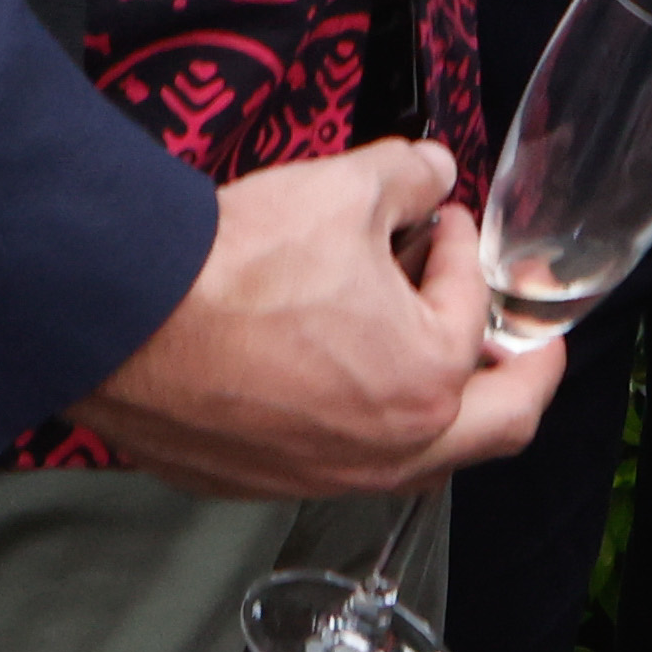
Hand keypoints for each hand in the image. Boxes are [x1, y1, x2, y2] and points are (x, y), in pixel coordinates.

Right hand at [70, 139, 564, 498]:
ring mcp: (320, 476)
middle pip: (497, 428)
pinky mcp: (257, 482)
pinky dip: (359, 424)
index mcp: (428, 380)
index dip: (458, 245)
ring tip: (430, 354)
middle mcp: (386, 450)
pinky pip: (337, 464)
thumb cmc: (237, 264)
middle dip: (521, 374)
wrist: (122, 317)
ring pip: (418, 460)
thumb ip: (408, 176)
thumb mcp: (346, 188)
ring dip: (440, 406)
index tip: (438, 217)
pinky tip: (336, 379)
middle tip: (530, 344)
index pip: (471, 305)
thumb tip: (429, 170)